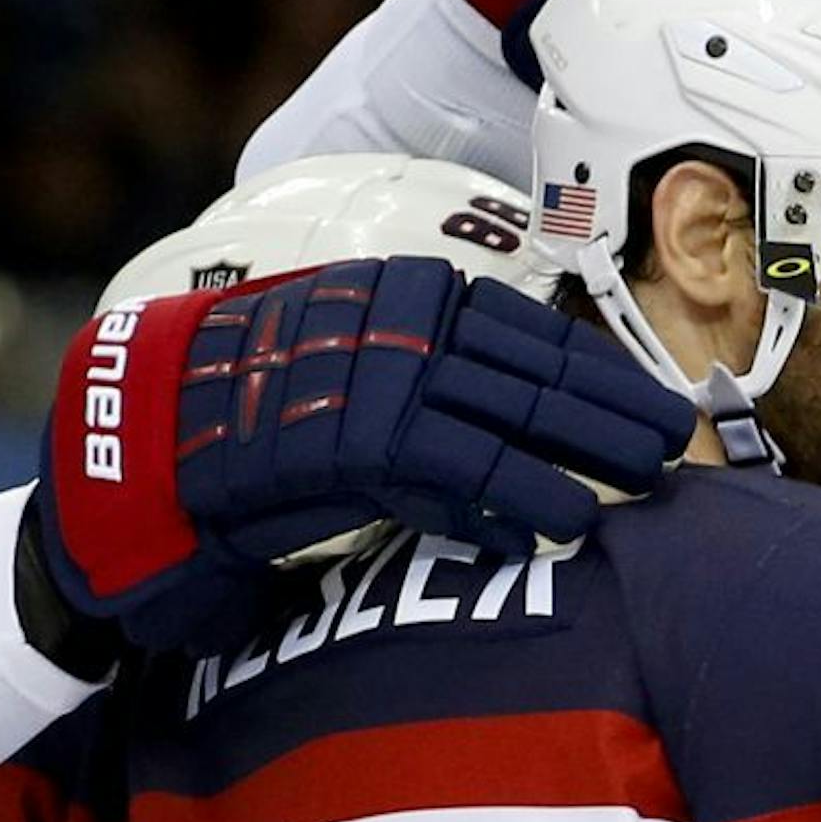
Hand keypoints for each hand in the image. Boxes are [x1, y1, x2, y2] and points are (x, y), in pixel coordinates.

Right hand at [33, 258, 694, 653]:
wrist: (145, 433)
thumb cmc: (264, 411)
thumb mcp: (366, 371)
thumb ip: (444, 382)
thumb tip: (538, 417)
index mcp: (410, 295)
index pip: (533, 334)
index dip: (602, 375)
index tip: (657, 407)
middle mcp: (402, 324)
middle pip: (539, 373)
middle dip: (613, 413)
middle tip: (674, 448)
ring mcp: (380, 376)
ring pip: (514, 418)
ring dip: (586, 458)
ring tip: (640, 492)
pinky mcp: (357, 437)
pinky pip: (464, 468)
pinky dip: (520, 499)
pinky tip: (563, 526)